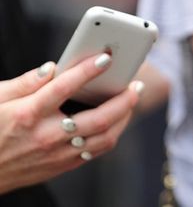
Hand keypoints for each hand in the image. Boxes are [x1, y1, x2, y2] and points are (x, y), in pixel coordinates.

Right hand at [0, 53, 142, 193]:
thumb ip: (25, 83)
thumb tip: (53, 68)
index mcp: (28, 114)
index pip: (64, 88)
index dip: (87, 71)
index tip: (106, 58)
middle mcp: (48, 136)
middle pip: (98, 119)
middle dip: (123, 100)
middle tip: (136, 86)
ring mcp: (58, 154)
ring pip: (104, 138)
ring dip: (124, 118)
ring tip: (131, 101)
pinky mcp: (64, 165)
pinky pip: (97, 151)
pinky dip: (112, 133)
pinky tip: (116, 120)